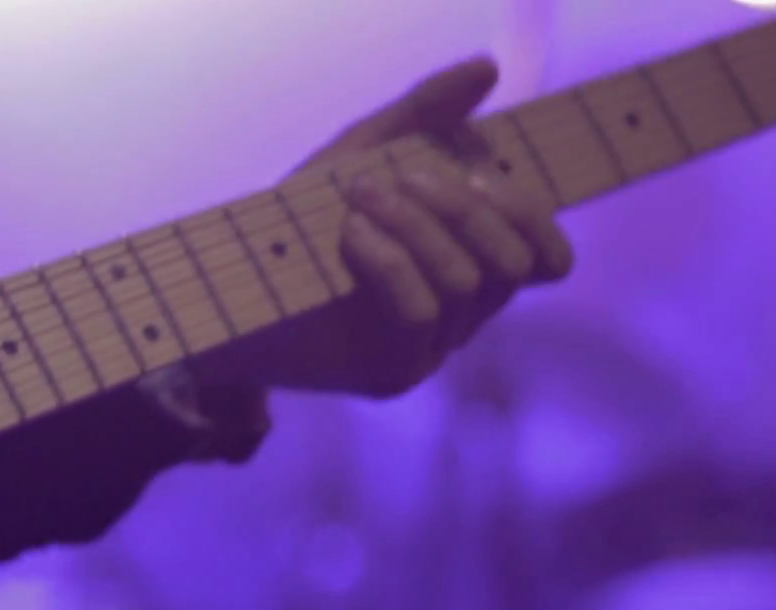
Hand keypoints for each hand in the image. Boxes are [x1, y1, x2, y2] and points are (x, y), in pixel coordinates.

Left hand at [280, 56, 575, 396]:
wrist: (226, 287)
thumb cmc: (300, 223)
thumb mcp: (365, 152)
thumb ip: (424, 112)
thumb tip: (485, 69)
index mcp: (470, 269)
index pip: (549, 260)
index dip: (529, 215)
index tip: (474, 173)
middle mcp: (461, 317)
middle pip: (510, 265)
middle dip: (461, 210)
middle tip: (399, 179)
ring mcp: (430, 351)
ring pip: (466, 284)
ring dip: (416, 227)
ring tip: (359, 200)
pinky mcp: (391, 373)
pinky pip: (420, 313)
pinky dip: (391, 262)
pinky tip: (352, 234)